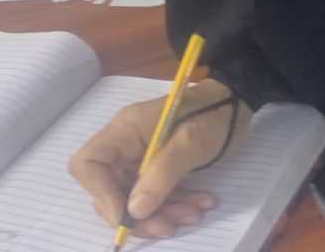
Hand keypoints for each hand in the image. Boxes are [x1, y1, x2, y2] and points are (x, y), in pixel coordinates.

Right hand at [68, 79, 251, 239]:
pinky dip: (173, 204)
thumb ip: (162, 174)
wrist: (236, 100)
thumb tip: (134, 211)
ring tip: (195, 213)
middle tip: (169, 225)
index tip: (129, 216)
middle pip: (110, 189)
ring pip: (134, 198)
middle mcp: (126, 144)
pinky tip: (198, 205)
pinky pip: (153, 194)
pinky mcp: (156, 167)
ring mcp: (140, 157)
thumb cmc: (213, 113)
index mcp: (125, 129)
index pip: (88, 165)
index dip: (101, 194)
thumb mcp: (191, 142)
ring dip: (162, 213)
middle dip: (138, 213)